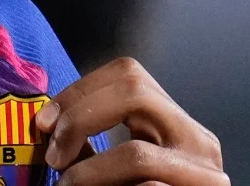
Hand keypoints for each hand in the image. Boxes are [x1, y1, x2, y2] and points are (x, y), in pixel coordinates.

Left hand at [35, 57, 227, 185]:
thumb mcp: (114, 166)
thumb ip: (89, 143)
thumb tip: (47, 123)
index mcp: (174, 123)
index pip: (128, 74)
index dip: (78, 91)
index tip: (44, 123)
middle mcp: (198, 141)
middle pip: (135, 91)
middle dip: (80, 118)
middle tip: (54, 156)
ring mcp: (206, 177)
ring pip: (137, 156)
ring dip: (87, 174)